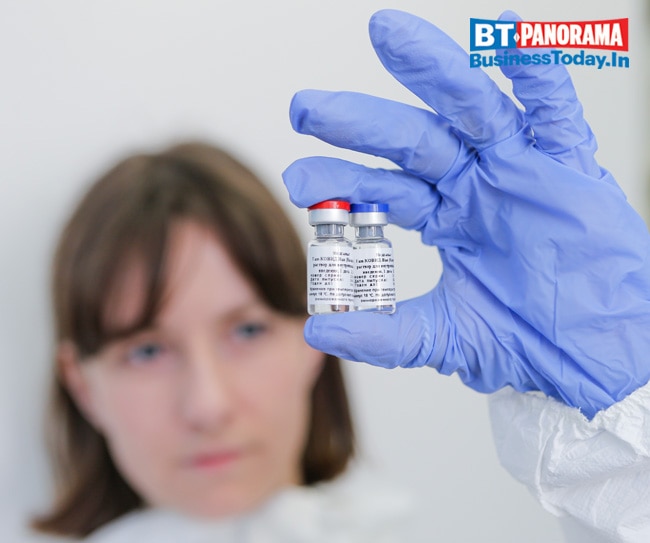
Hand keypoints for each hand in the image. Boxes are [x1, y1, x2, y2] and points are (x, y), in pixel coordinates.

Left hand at [282, 9, 649, 417]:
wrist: (599, 357)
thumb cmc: (531, 341)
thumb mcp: (447, 338)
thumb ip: (384, 336)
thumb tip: (317, 330)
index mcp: (444, 218)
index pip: (382, 188)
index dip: (341, 179)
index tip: (298, 179)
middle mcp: (475, 184)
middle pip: (411, 139)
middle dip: (359, 121)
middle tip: (306, 108)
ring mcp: (520, 169)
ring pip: (472, 108)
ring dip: (434, 71)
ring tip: (387, 35)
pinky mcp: (569, 167)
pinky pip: (555, 113)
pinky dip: (538, 75)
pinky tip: (508, 36)